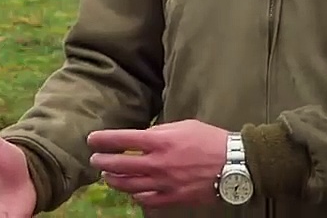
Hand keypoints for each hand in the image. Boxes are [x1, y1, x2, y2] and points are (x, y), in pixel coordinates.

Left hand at [87, 119, 228, 209]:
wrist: (234, 164)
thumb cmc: (209, 140)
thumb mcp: (182, 126)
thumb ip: (159, 132)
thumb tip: (141, 136)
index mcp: (160, 142)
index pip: (122, 140)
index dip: (103, 140)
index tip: (92, 139)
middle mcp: (159, 164)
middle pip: (119, 165)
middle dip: (102, 162)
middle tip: (95, 159)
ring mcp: (165, 183)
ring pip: (129, 185)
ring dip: (114, 180)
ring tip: (107, 176)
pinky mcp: (174, 198)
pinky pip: (147, 200)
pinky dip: (136, 196)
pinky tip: (131, 191)